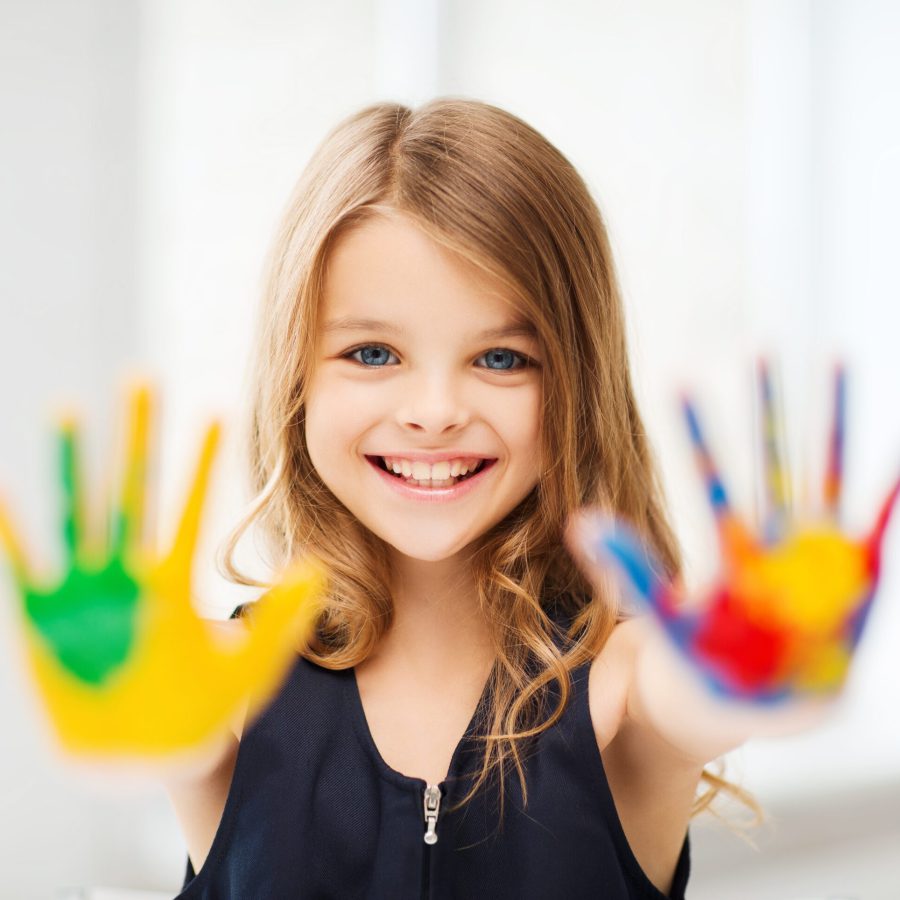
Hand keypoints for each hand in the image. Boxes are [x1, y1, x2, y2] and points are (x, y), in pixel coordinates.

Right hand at [0, 383, 326, 758]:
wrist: (152, 755)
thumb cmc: (205, 710)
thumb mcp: (254, 668)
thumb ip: (282, 622)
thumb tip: (316, 571)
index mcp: (175, 580)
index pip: (189, 506)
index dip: (199, 461)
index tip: (214, 411)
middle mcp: (129, 574)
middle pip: (134, 492)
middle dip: (137, 438)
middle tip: (142, 378)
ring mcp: (86, 593)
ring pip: (80, 515)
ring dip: (75, 465)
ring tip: (73, 411)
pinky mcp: (46, 622)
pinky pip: (26, 570)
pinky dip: (15, 534)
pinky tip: (4, 493)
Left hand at [565, 363, 898, 704]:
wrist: (740, 714)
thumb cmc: (694, 666)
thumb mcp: (660, 620)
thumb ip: (630, 572)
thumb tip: (582, 521)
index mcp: (727, 548)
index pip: (712, 476)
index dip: (697, 431)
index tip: (678, 378)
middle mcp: (771, 543)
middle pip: (770, 461)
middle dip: (767, 406)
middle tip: (761, 345)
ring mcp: (815, 560)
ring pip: (823, 477)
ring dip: (831, 424)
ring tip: (835, 362)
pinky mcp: (853, 587)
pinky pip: (875, 535)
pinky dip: (888, 501)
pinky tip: (898, 462)